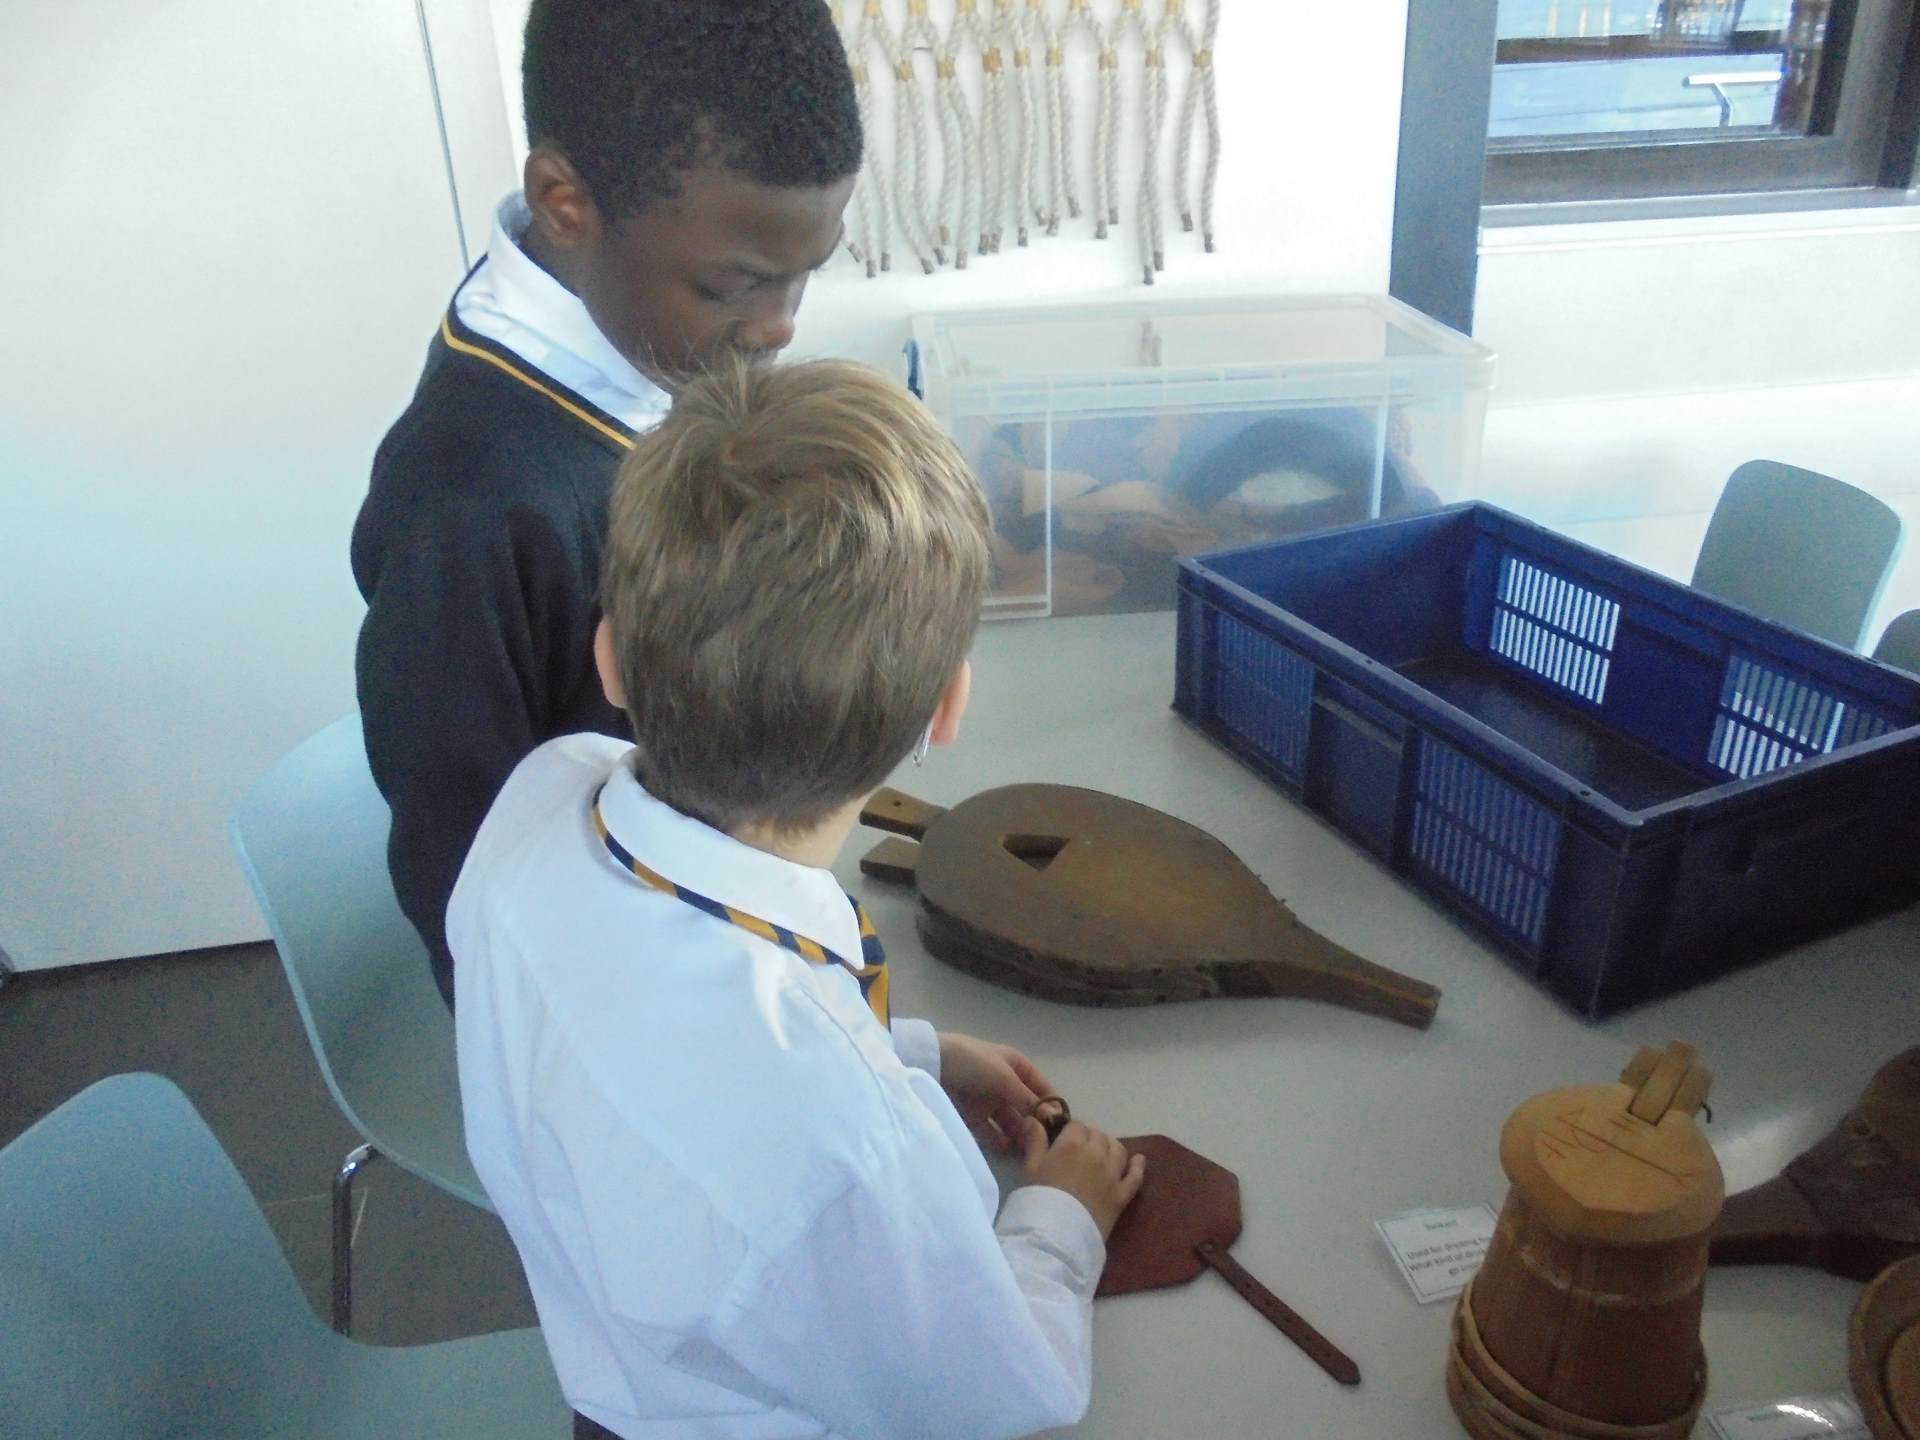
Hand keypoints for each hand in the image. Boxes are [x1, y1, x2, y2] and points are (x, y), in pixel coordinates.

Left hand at [937, 1032, 1052, 1152]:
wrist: (929, 1063)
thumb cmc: (972, 1062)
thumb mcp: (1003, 1077)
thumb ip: (1027, 1099)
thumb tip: (1053, 1117)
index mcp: (1015, 1065)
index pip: (1040, 1086)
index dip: (1051, 1104)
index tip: (1061, 1127)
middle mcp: (1004, 1082)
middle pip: (1025, 1107)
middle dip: (1034, 1124)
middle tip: (1044, 1147)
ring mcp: (986, 1098)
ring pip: (1008, 1120)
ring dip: (1017, 1134)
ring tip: (1025, 1152)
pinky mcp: (970, 1113)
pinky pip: (988, 1129)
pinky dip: (996, 1138)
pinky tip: (1005, 1148)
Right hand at [1021, 1117, 1146, 1240]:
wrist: (1056, 1233)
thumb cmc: (1039, 1198)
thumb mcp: (1031, 1167)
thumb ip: (1035, 1141)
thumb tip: (1033, 1119)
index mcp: (1072, 1144)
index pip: (1076, 1124)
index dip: (1070, 1131)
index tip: (1063, 1140)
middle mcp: (1096, 1153)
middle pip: (1098, 1135)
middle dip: (1089, 1138)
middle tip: (1079, 1150)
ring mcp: (1113, 1174)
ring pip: (1118, 1149)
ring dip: (1110, 1146)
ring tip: (1103, 1152)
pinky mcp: (1122, 1194)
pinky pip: (1135, 1176)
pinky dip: (1138, 1166)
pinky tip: (1138, 1160)